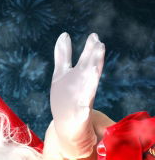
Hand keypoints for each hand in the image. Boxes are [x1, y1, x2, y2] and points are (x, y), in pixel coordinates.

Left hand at [51, 32, 104, 159]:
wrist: (68, 124)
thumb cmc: (66, 96)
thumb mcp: (61, 74)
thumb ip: (63, 55)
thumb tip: (64, 35)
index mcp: (78, 76)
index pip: (85, 60)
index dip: (89, 50)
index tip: (94, 37)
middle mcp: (82, 86)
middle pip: (88, 71)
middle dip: (92, 59)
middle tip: (98, 44)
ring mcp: (81, 100)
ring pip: (88, 88)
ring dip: (91, 79)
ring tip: (94, 68)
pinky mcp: (79, 116)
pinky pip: (82, 111)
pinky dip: (84, 108)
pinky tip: (85, 104)